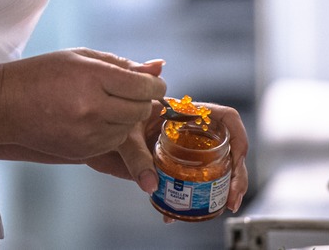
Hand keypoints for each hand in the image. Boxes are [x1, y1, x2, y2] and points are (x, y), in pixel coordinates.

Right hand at [0, 49, 165, 160]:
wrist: (6, 104)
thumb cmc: (42, 74)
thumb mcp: (81, 57)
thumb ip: (122, 64)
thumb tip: (159, 67)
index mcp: (92, 78)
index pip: (143, 86)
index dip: (154, 85)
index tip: (152, 83)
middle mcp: (92, 108)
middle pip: (140, 110)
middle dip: (141, 101)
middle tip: (129, 92)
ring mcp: (87, 133)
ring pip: (129, 129)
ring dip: (126, 117)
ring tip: (106, 103)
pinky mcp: (83, 151)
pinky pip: (114, 143)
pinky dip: (112, 131)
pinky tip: (95, 118)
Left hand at [84, 99, 249, 216]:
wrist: (91, 135)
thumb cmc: (108, 122)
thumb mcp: (124, 137)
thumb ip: (136, 155)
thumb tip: (150, 185)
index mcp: (183, 112)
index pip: (224, 117)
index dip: (237, 136)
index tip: (237, 161)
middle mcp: (188, 130)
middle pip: (228, 147)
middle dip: (237, 173)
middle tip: (232, 197)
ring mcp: (184, 149)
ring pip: (217, 166)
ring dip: (225, 187)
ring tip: (223, 206)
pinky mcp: (174, 167)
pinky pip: (193, 182)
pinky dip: (193, 199)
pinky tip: (177, 216)